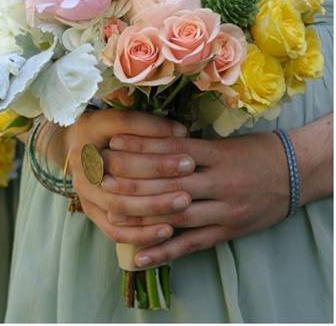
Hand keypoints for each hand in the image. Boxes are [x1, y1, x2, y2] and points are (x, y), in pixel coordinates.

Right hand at [58, 109, 192, 247]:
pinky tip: (168, 230)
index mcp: (87, 136)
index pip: (120, 143)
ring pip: (118, 205)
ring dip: (153, 205)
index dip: (153, 142)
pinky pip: (116, 231)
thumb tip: (182, 134)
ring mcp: (85, 193)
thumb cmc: (108, 133)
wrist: (81, 152)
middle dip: (157, 171)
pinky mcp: (92, 214)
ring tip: (185, 201)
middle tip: (189, 170)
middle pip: (119, 172)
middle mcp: (82, 167)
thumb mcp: (123, 120)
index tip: (187, 150)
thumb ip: (148, 124)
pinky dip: (142, 233)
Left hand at [105, 131, 290, 267]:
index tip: (112, 143)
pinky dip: (164, 252)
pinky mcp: (227, 232)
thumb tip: (141, 140)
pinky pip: (192, 244)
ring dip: (141, 216)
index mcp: (215, 154)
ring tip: (110, 213)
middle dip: (132, 183)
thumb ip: (185, 145)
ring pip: (177, 215)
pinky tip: (139, 256)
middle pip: (169, 183)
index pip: (171, 149)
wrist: (294, 173)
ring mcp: (224, 209)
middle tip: (102, 180)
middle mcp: (219, 181)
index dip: (140, 147)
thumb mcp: (220, 141)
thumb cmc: (251, 152)